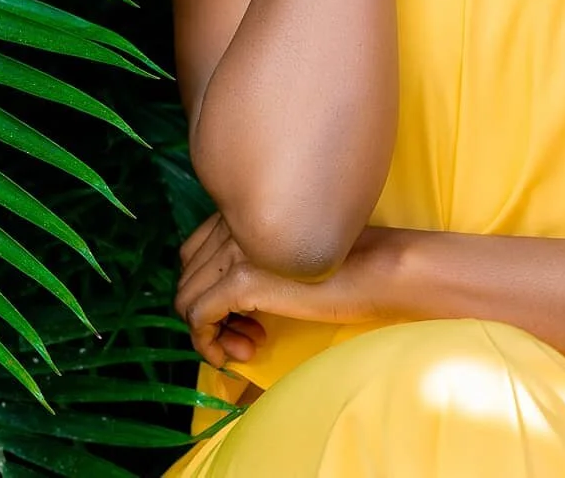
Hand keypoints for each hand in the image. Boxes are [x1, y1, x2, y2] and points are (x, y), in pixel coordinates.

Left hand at [174, 212, 402, 369]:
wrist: (377, 269)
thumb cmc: (346, 265)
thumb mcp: (290, 256)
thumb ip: (257, 257)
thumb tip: (225, 299)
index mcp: (246, 212)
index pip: (193, 252)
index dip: (208, 288)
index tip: (242, 314)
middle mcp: (234, 224)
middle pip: (187, 278)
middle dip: (208, 315)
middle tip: (247, 336)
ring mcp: (236, 251)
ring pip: (186, 299)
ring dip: (211, 333)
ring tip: (248, 346)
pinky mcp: (243, 280)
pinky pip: (198, 319)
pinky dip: (210, 345)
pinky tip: (244, 353)